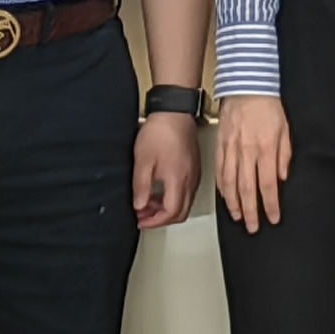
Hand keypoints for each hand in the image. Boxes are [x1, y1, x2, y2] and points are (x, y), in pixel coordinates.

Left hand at [131, 112, 199, 230]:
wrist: (175, 112)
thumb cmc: (161, 132)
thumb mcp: (143, 162)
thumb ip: (141, 187)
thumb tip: (140, 206)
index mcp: (178, 181)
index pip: (171, 213)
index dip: (155, 221)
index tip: (141, 220)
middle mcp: (190, 180)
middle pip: (181, 212)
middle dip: (162, 219)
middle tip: (144, 216)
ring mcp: (194, 174)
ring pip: (185, 203)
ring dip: (167, 208)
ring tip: (148, 203)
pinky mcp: (194, 167)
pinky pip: (187, 191)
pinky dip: (173, 197)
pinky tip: (160, 190)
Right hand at [215, 94, 292, 231]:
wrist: (246, 86)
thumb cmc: (268, 106)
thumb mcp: (285, 130)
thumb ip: (284, 156)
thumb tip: (282, 178)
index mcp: (265, 148)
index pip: (269, 184)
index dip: (271, 204)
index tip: (273, 218)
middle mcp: (246, 152)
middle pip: (248, 189)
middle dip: (251, 212)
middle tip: (254, 227)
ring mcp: (231, 149)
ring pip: (231, 183)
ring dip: (234, 204)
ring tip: (238, 217)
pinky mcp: (220, 145)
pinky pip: (220, 171)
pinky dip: (222, 187)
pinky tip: (225, 197)